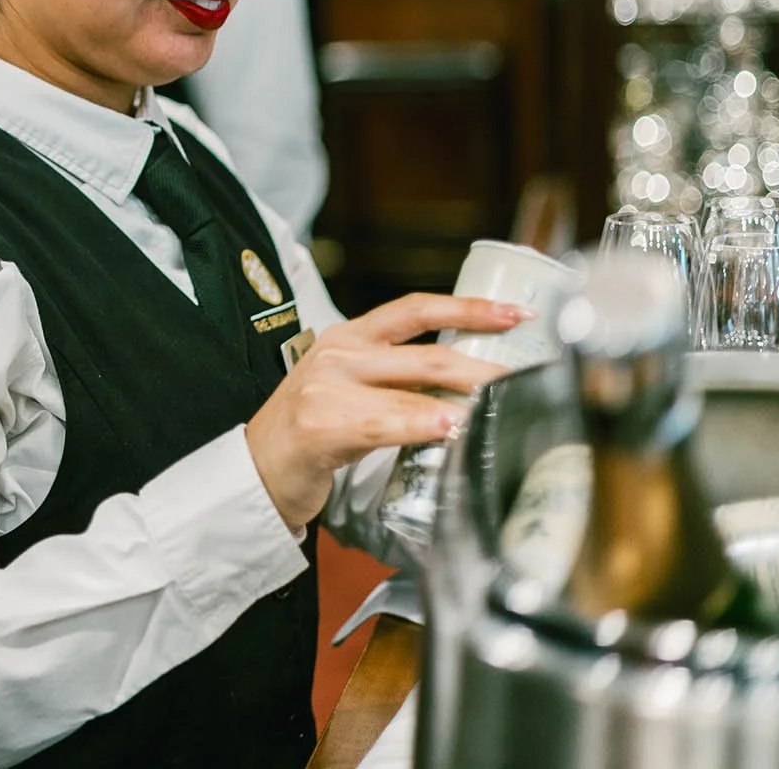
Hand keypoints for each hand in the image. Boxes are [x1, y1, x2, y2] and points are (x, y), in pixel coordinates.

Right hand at [242, 294, 525, 532]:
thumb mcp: (349, 387)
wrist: (256, 469)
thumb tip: (468, 389)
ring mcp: (326, 386)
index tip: (515, 314)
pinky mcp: (321, 424)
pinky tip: (450, 431)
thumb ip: (395, 379)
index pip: (415, 309)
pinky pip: (386, 423)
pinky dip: (424, 426)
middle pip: (426, 354)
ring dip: (463, 404)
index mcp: (348, 336)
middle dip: (483, 369)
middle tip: (522, 381)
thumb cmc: (310, 431)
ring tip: (499, 410)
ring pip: (414, 391)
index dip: (469, 308)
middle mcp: (338, 353)